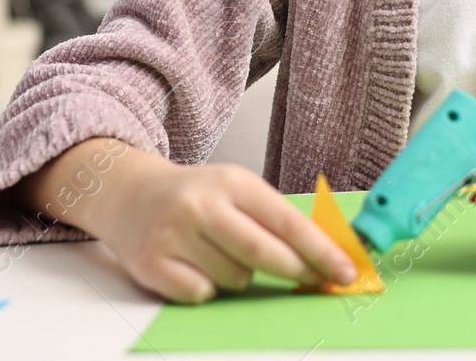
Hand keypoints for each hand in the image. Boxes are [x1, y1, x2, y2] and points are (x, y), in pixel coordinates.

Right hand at [16, 139, 359, 303]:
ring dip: (240, 274)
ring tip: (219, 252)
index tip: (345, 271)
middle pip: (264, 254)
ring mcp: (173, 235)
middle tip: (316, 281)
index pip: (287, 222)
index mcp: (231, 182)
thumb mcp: (236, 190)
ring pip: (235, 278)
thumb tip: (325, 254)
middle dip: (297, 271)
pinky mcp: (151, 264)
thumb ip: (274, 218)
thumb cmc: (195, 196)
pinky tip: (193, 265)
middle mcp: (201, 205)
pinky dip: (205, 287)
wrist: (129, 194)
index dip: (320, 251)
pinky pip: (201, 294)